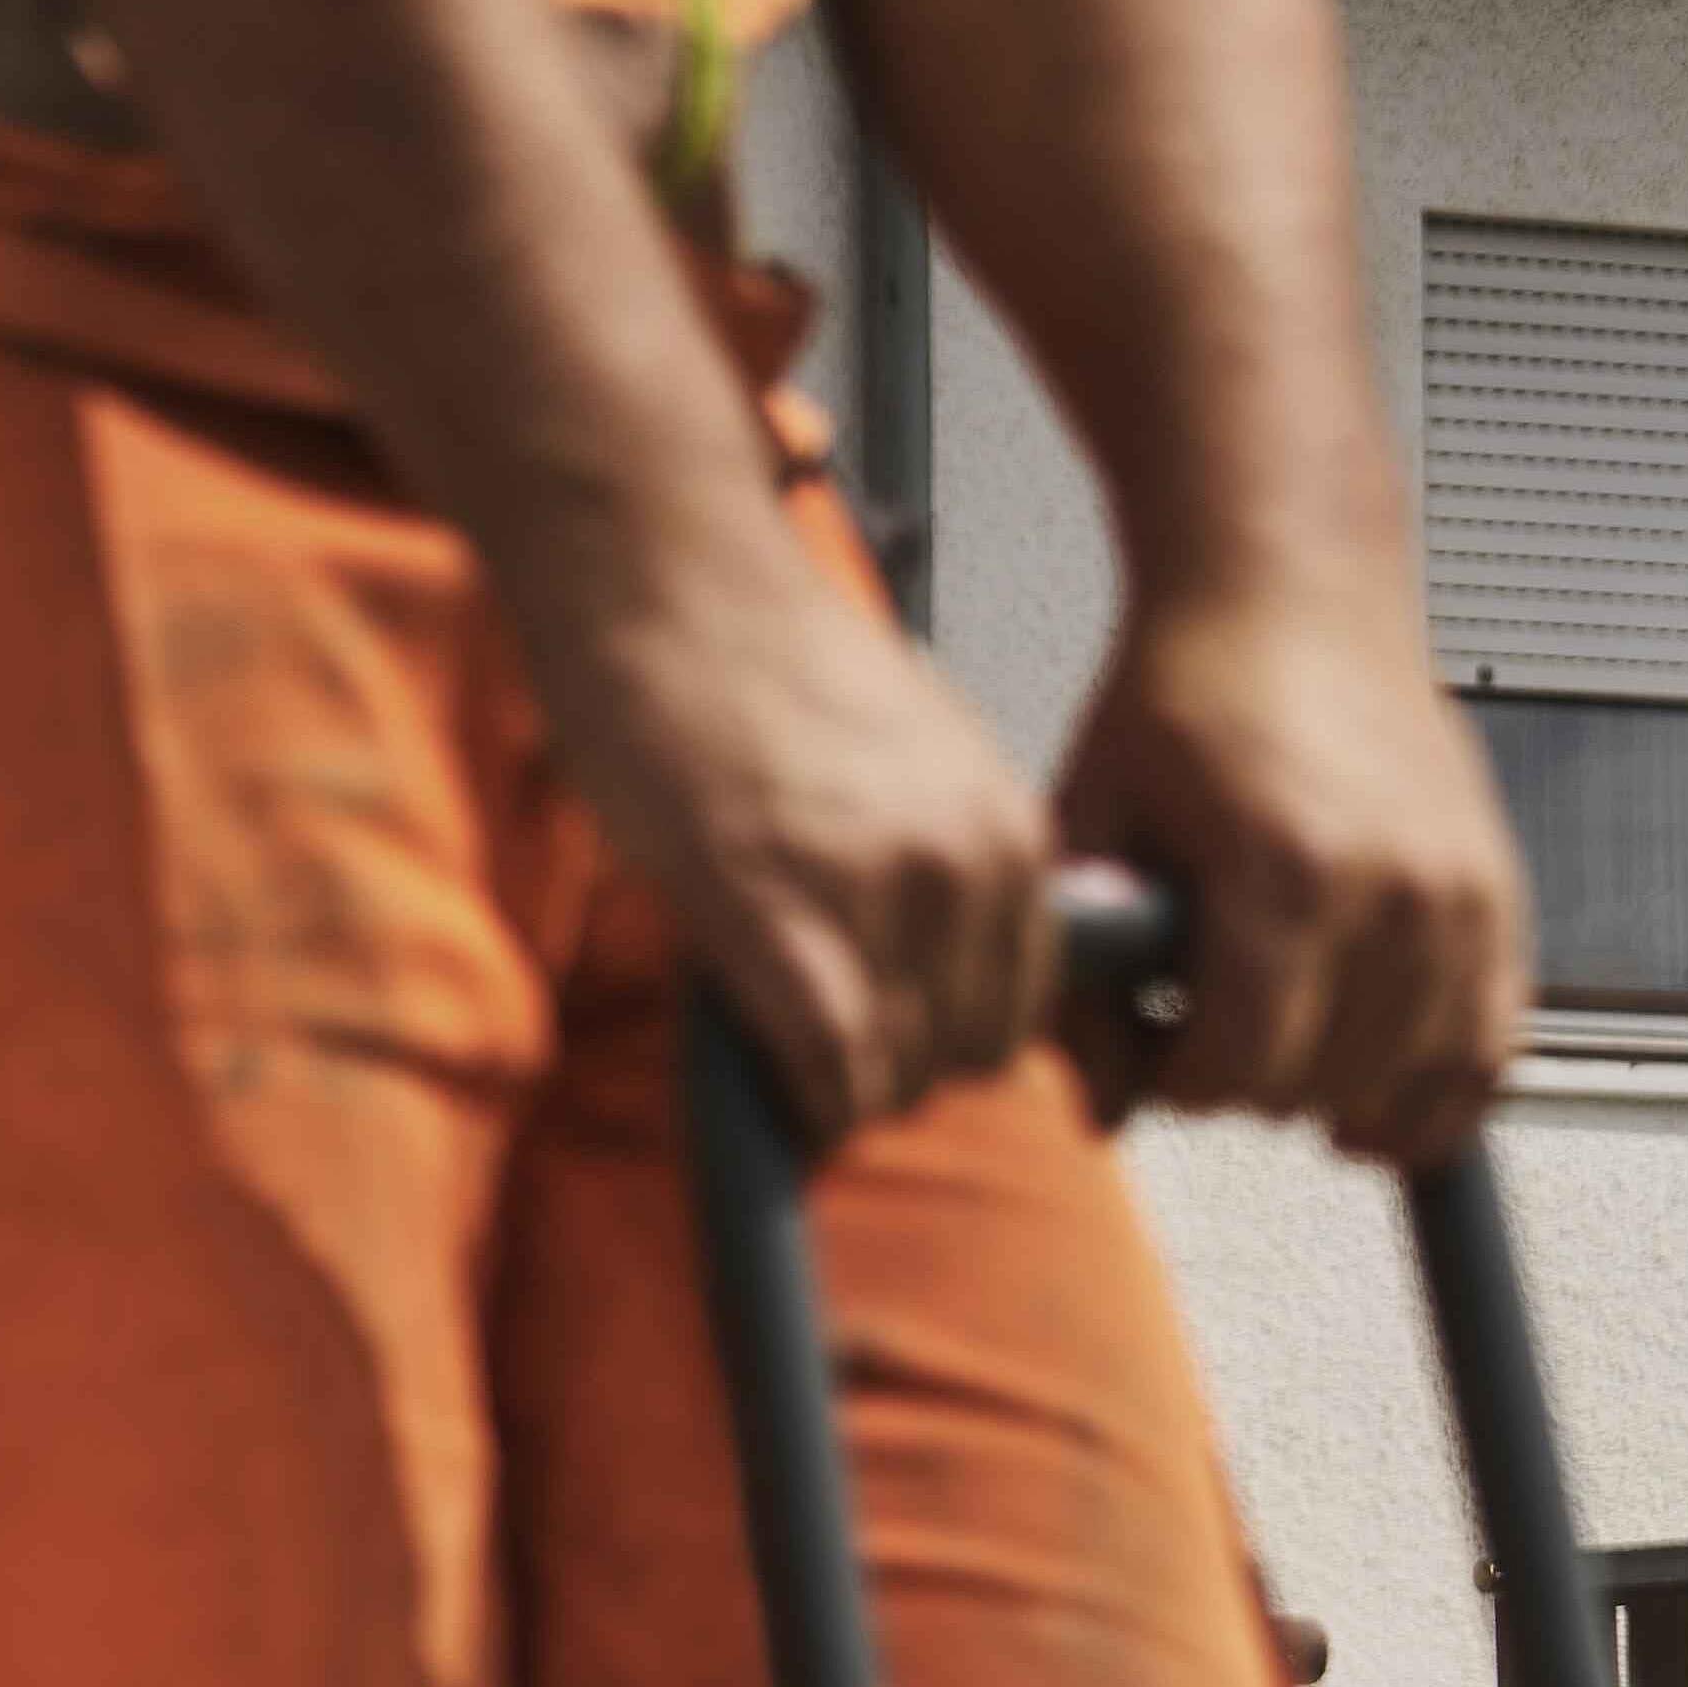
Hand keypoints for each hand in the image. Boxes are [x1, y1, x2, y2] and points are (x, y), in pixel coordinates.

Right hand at [545, 539, 1057, 1149]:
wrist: (670, 587)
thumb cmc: (758, 662)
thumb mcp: (905, 762)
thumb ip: (931, 857)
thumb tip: (911, 967)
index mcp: (1008, 828)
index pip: (1016, 1006)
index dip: (939, 1037)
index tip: (875, 1034)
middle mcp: (970, 867)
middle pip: (962, 1057)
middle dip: (888, 1068)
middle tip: (809, 1043)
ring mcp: (883, 901)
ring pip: (893, 1079)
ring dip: (833, 1086)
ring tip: (770, 1043)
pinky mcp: (787, 926)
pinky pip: (825, 1073)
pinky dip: (795, 1099)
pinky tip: (758, 1072)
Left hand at [1056, 583, 1526, 1162]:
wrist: (1291, 595)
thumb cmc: (1184, 696)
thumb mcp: (1094, 829)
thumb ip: (1087, 982)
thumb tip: (1105, 1110)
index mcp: (1285, 873)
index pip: (1237, 1070)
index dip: (1172, 1080)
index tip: (1151, 1045)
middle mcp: (1394, 890)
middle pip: (1318, 1087)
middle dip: (1243, 1079)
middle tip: (1204, 1026)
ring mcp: (1461, 896)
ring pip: (1413, 1086)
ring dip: (1334, 1093)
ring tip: (1280, 1044)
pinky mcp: (1501, 896)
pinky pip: (1493, 1050)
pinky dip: (1437, 1092)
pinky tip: (1374, 1097)